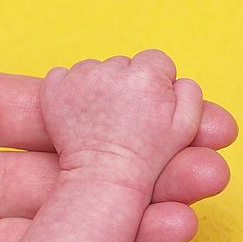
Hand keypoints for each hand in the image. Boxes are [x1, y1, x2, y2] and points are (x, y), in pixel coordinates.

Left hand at [43, 51, 203, 189]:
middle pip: (122, 65)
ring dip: (96, 87)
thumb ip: (189, 92)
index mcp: (147, 74)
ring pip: (93, 70)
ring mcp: (79, 78)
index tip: (148, 108)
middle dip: (125, 86)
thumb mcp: (185, 128)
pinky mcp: (53, 88)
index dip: (155, 85)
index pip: (156, 61)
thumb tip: (177, 77)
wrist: (103, 180)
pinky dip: (67, 91)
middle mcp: (112, 69)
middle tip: (123, 118)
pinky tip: (77, 116)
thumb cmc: (147, 158)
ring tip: (100, 120)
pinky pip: (61, 76)